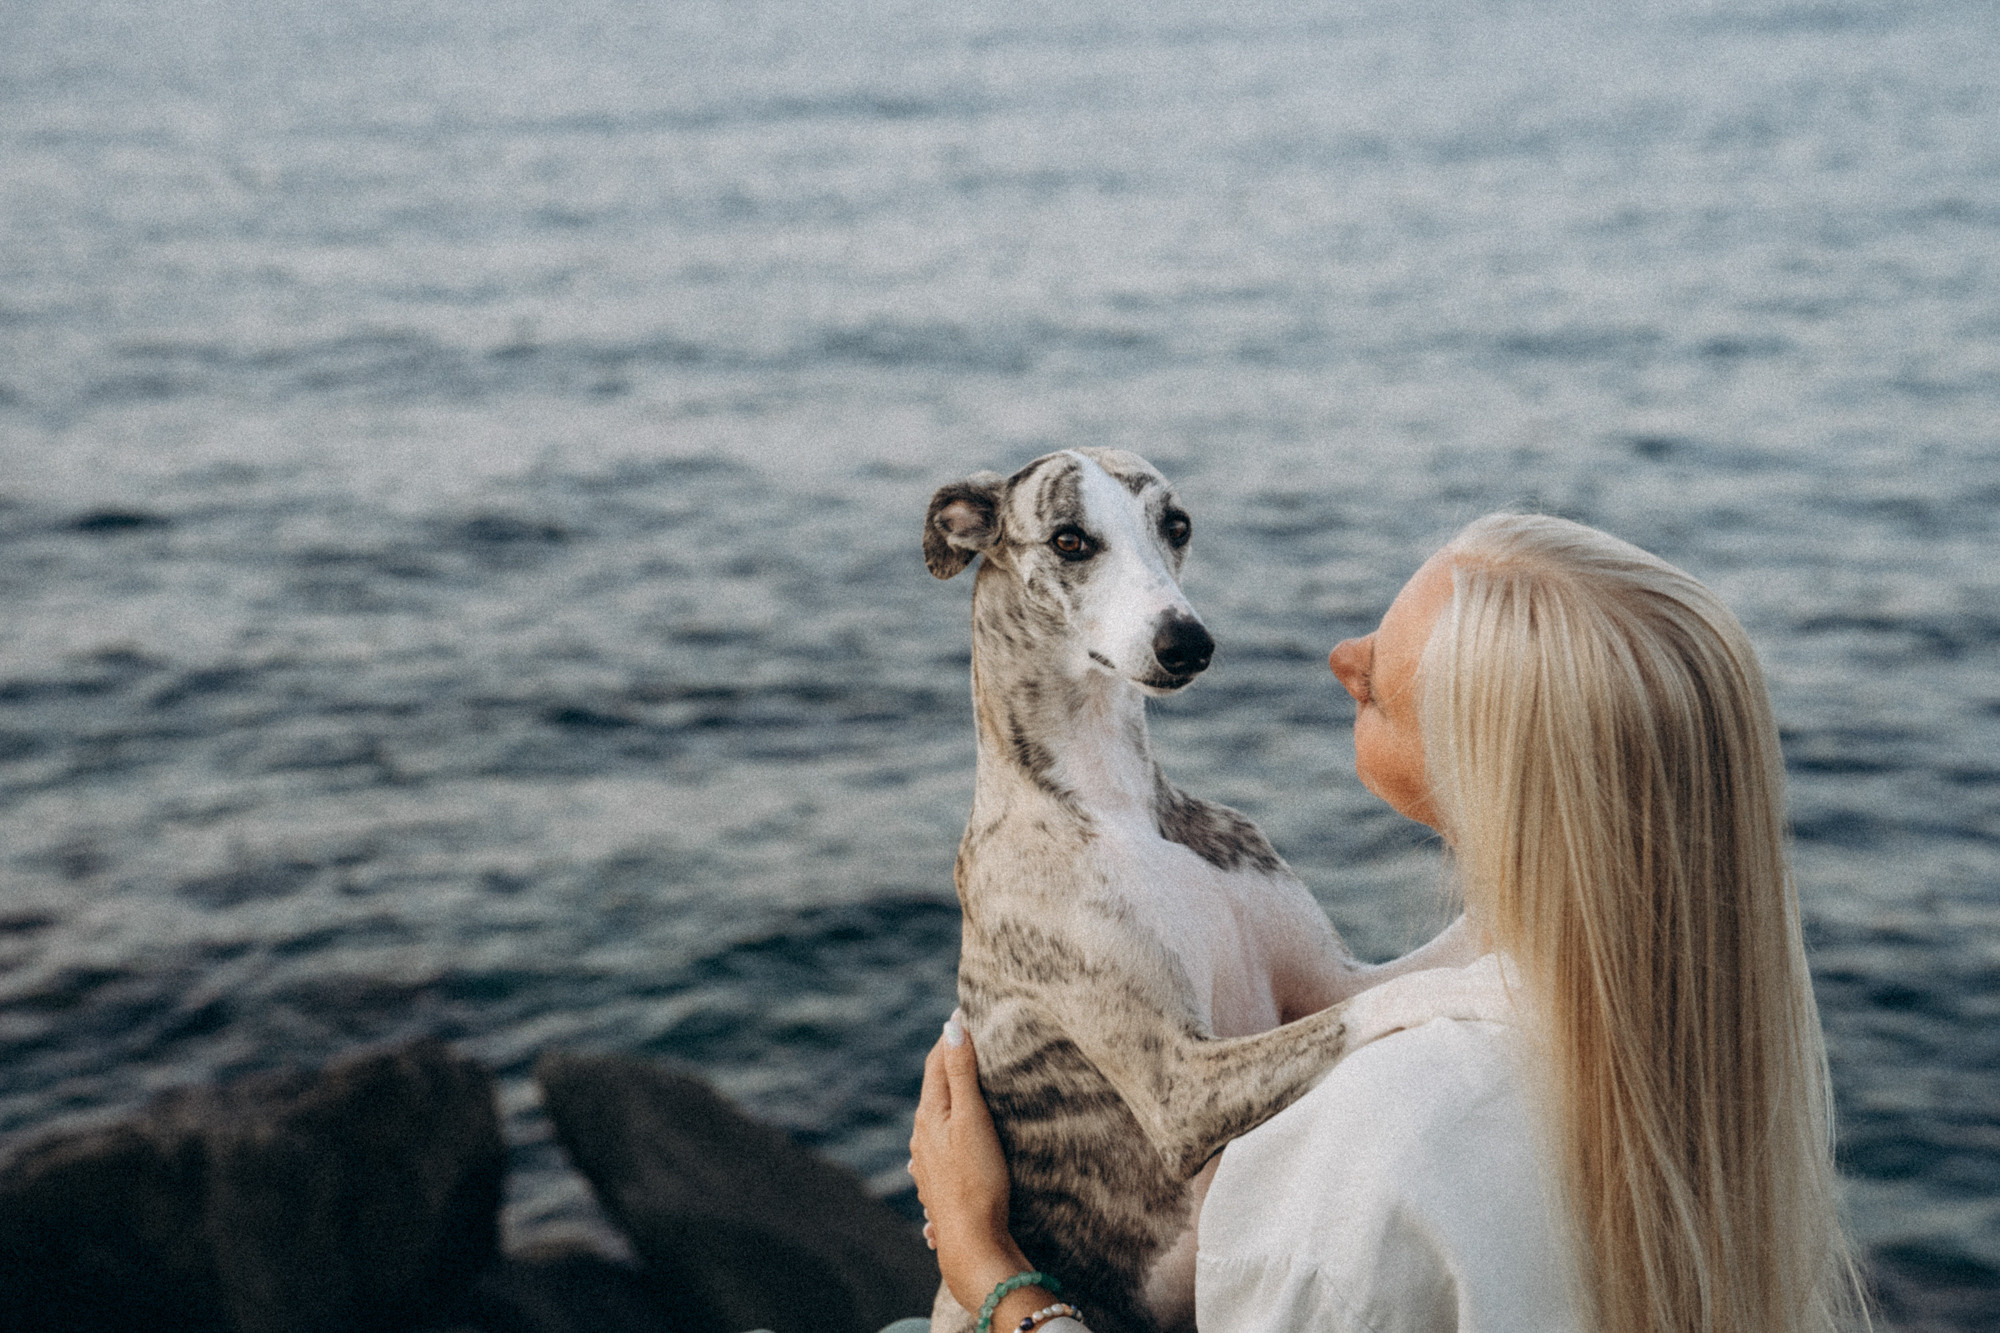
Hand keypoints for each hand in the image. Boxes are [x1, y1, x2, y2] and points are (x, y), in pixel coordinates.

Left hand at [909, 1010, 1036, 1315]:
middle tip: (966, 1042)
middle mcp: (921, 1136)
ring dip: (948, 1097)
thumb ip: (961, 1073)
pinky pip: (939, 1144)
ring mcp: (926, 1162)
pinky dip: (949, 1127)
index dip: (950, 1037)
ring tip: (964, 1086)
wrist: (971, 1241)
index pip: (936, 1062)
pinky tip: (953, 1137)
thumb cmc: (977, 1178)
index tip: (963, 1014)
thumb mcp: (973, 1118)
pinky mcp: (937, 1184)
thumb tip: (952, 1027)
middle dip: (948, 1064)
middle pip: (933, 1088)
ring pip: (934, 1118)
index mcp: (929, 1114)